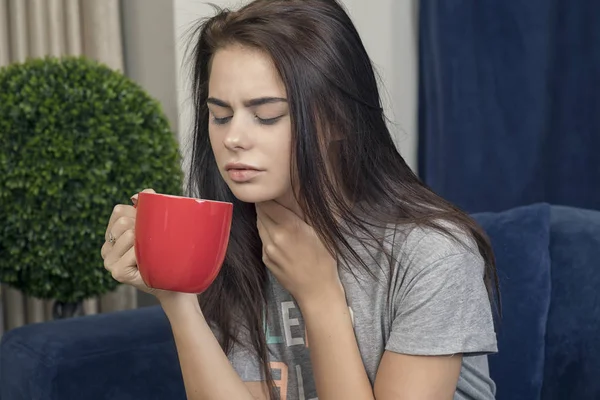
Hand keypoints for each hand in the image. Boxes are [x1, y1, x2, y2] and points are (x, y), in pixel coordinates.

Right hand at [100, 188, 195, 305]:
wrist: (176, 282)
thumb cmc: (167, 252)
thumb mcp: (158, 227)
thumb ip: (149, 207)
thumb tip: (139, 195)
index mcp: (112, 235)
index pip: (118, 211)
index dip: (138, 214)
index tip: (151, 226)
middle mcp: (106, 248)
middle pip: (123, 221)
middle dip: (144, 227)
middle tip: (154, 243)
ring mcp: (109, 262)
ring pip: (129, 234)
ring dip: (147, 242)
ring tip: (152, 254)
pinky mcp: (117, 273)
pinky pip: (132, 252)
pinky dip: (146, 255)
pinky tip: (149, 265)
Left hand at [256, 200, 343, 306]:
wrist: (316, 291)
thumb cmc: (324, 260)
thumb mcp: (320, 232)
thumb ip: (304, 214)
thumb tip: (295, 197)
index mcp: (289, 228)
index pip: (268, 203)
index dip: (269, 195)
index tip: (274, 190)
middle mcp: (274, 238)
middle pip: (261, 212)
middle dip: (266, 204)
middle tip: (275, 199)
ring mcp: (267, 250)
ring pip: (260, 224)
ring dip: (266, 217)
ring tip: (277, 214)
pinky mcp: (265, 259)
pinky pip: (263, 239)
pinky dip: (268, 232)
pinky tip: (280, 233)